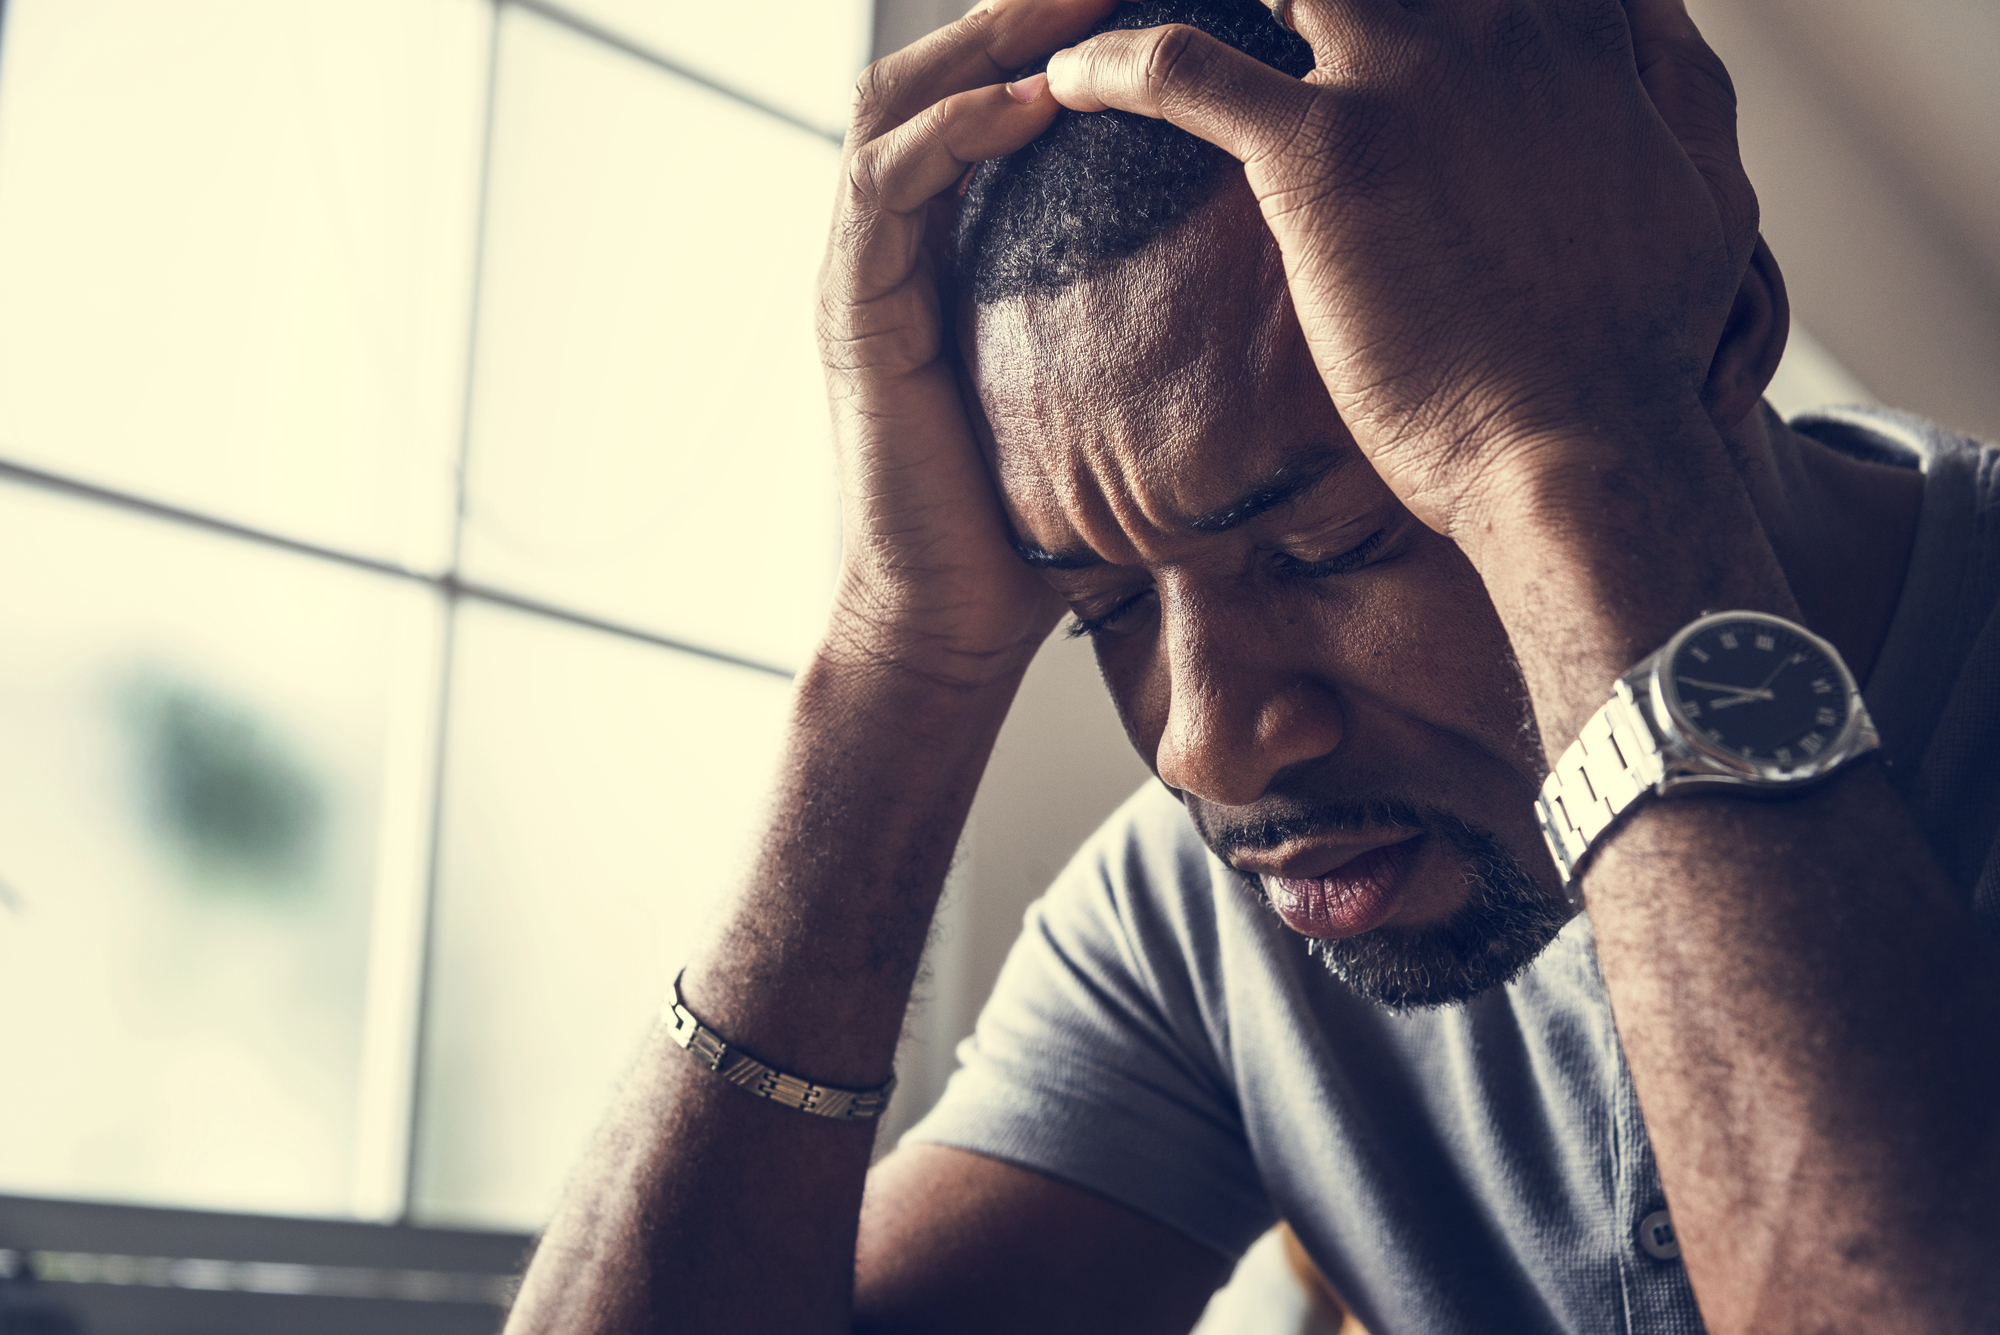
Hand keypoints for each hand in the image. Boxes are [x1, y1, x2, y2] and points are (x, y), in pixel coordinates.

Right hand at [816, 0, 1117, 684]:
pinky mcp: (852, 315)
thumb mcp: (1106, 395)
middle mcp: (895, 243)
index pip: (984, 95)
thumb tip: (1281, 286)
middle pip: (935, 71)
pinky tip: (1029, 102)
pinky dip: (954, 132)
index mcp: (947, 249)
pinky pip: (887, 189)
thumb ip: (1149, 326)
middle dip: (1021, 10)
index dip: (1053, 35)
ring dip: (984, 42)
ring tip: (1075, 5)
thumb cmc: (1037, 521)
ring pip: (894, 104)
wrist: (952, 622)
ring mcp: (864, 273)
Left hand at [1042, 0, 1758, 539]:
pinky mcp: (1326, 154)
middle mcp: (1493, 20)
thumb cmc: (1644, 347)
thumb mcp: (1708, 188)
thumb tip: (1652, 21)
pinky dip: (1115, 66)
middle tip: (1251, 11)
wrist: (1583, 447)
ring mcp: (1406, 75)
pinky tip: (1071, 83)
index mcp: (1576, 23)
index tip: (1335, 15)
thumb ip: (1675, 83)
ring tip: (1102, 11)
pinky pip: (1183, 70)